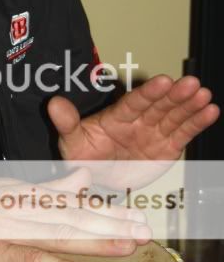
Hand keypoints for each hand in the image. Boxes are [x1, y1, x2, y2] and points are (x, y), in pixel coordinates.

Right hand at [0, 167, 150, 261]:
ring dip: (95, 241)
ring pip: (60, 235)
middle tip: (145, 233)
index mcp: (29, 193)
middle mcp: (24, 207)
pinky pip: (28, 257)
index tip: (137, 217)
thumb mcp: (10, 188)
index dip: (107, 211)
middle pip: (76, 218)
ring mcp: (11, 228)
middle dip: (112, 225)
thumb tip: (83, 178)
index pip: (75, 203)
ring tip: (127, 247)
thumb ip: (49, 188)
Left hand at [48, 74, 218, 162]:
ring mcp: (154, 133)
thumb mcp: (71, 141)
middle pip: (159, 106)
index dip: (149, 93)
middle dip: (175, 95)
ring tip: (205, 95)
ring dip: (190, 106)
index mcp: (117, 117)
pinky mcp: (167, 147)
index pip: (134, 103)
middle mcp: (139, 121)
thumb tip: (53, 103)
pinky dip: (197, 123)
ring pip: (174, 117)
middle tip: (192, 83)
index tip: (163, 81)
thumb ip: (66, 123)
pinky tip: (210, 111)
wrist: (96, 180)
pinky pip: (183, 134)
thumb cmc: (84, 156)